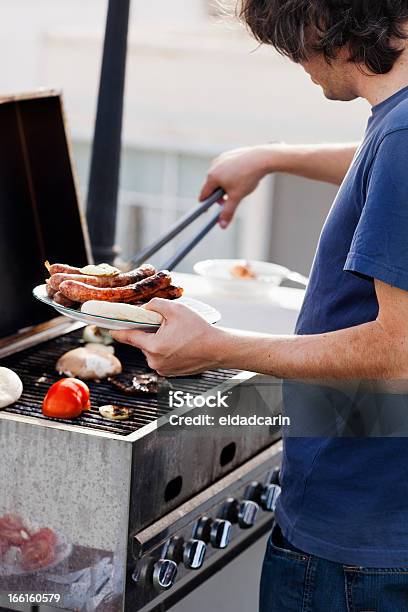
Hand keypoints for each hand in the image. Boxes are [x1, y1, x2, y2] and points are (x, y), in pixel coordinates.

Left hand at [110, 298, 227, 375]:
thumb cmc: (199, 330)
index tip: (107, 325)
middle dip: (149, 332)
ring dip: (158, 341)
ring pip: (152, 350)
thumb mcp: (176, 310)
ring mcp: (162, 369)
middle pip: (142, 342)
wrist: (219, 350)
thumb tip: (143, 308)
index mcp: (153, 346)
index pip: (127, 336)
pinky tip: (180, 344)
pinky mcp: (170, 373)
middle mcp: (155, 361)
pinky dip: (166, 350)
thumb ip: (155, 305)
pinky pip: (161, 358)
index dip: (117, 329)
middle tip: (165, 324)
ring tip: (177, 335)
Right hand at [199, 144, 275, 227]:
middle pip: (211, 185)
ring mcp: (221, 158)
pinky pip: (226, 168)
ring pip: (220, 176)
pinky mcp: (230, 154)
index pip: (204, 194)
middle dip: (219, 195)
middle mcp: (214, 166)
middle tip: (229, 201)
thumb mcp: (237, 197)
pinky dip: (230, 175)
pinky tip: (241, 177)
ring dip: (225, 185)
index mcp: (212, 176)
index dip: (206, 204)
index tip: (208, 210)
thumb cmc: (248, 176)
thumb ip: (228, 211)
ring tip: (238, 188)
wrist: (262, 158)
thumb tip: (222, 225)